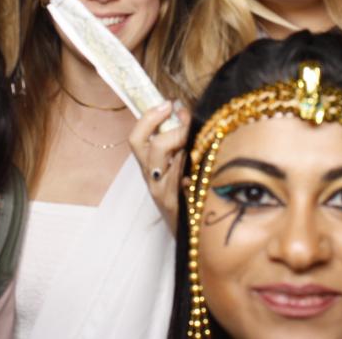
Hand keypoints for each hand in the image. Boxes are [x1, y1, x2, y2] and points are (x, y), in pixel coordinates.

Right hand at [129, 100, 190, 233]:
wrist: (191, 238)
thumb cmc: (186, 195)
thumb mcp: (176, 166)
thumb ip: (177, 137)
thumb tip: (182, 109)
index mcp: (148, 167)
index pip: (137, 139)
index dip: (149, 118)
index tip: (167, 104)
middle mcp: (152, 180)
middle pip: (154, 147)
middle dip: (175, 131)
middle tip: (190, 127)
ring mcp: (164, 194)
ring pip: (174, 161)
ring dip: (190, 148)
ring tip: (202, 145)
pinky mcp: (179, 206)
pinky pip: (188, 180)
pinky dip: (197, 169)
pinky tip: (205, 169)